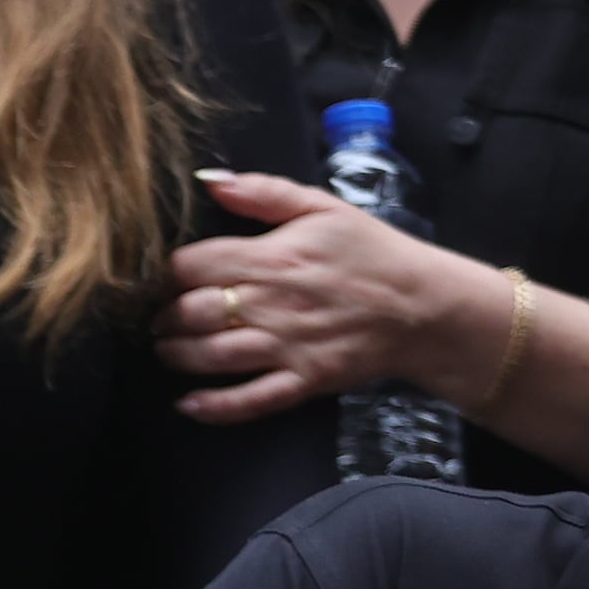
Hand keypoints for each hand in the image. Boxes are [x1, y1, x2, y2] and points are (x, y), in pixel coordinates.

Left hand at [158, 173, 507, 422]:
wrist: (426, 304)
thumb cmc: (373, 252)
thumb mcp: (322, 208)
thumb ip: (263, 192)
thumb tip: (209, 181)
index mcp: (272, 257)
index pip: (190, 266)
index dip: (167, 273)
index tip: (165, 279)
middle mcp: (272, 303)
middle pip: (190, 313)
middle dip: (165, 317)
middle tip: (162, 318)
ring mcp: (286, 346)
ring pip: (209, 357)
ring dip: (177, 356)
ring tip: (169, 349)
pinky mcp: (303, 381)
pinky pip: (249, 400)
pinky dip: (213, 407)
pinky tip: (188, 404)